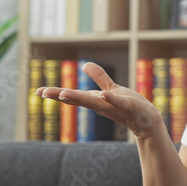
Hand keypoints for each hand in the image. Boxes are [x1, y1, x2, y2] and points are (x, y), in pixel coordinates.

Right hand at [36, 62, 164, 138]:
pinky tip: (104, 95)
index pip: (73, 96)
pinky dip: (111, 99)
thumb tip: (84, 65)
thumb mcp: (111, 88)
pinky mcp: (128, 106)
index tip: (38, 91)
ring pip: (94, 102)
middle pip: (78, 99)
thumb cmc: (130, 106)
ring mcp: (113, 106)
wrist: (148, 120)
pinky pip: (118, 102)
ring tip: (64, 94)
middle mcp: (101, 105)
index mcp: (95, 100)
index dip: (56, 93)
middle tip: (42, 93)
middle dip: (60, 96)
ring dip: (79, 98)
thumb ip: (99, 77)